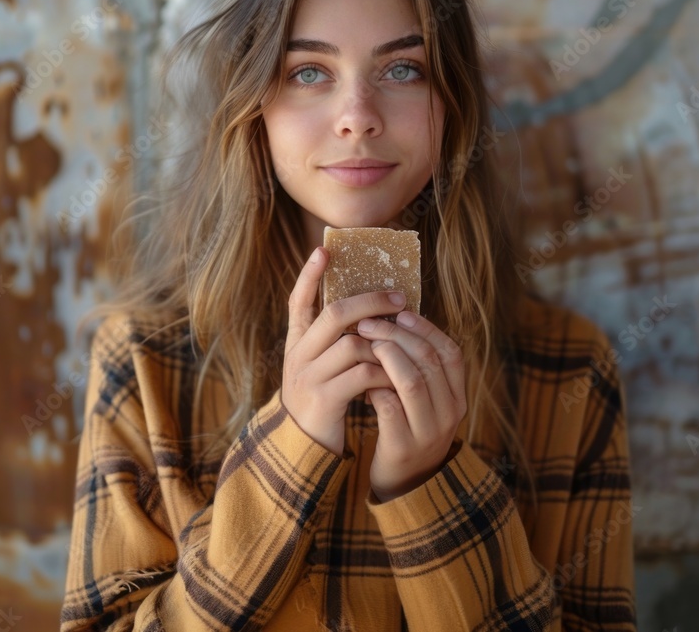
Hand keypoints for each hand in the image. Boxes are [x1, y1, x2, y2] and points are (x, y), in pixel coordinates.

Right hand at [282, 247, 406, 455]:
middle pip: (334, 314)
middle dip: (370, 302)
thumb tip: (369, 313)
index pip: (298, 301)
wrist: (304, 449)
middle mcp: (298, 355)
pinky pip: (363, 374)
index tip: (324, 249)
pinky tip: (394, 375)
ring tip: (402, 343)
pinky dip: (384, 372)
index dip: (309, 275)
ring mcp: (309, 377)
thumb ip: (335, 342)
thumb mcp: (321, 367)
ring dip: (384, 342)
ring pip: (353, 344)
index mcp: (296, 344)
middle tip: (399, 298)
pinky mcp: (324, 399)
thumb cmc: (322, 402)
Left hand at [356, 311, 466, 501]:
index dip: (425, 329)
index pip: (450, 352)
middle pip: (428, 361)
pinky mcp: (402, 447)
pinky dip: (374, 387)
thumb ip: (420, 368)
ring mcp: (428, 432)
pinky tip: (360, 379)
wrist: (406, 484)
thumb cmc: (410, 428)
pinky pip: (388, 407)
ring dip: (385, 356)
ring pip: (410, 381)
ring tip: (364, 344)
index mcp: (457, 396)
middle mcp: (450, 413)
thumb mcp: (426, 401)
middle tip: (368, 324)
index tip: (400, 313)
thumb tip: (398, 320)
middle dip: (396, 336)